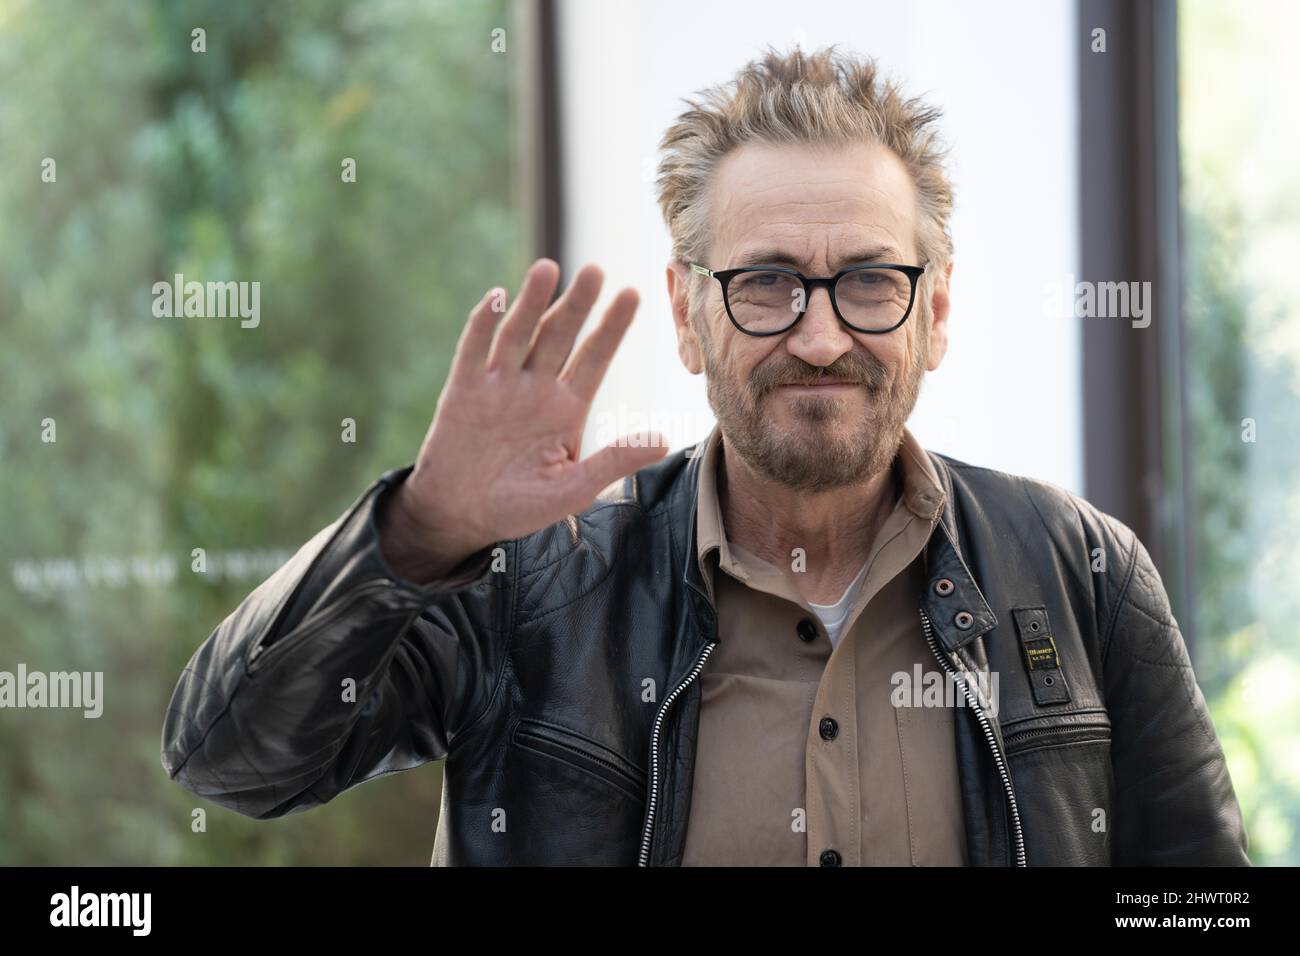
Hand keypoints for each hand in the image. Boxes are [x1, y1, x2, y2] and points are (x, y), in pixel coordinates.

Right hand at [380, 259, 667, 581]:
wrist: (461, 518)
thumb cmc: (520, 506)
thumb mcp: (573, 489)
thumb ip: (613, 461)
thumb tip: (661, 440)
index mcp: (566, 408)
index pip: (594, 359)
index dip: (611, 327)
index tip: (632, 294)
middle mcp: (535, 388)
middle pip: (560, 336)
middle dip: (576, 303)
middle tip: (595, 270)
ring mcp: (498, 385)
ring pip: (519, 334)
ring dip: (532, 302)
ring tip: (548, 268)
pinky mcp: (462, 390)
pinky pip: (474, 350)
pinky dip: (484, 323)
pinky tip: (497, 298)